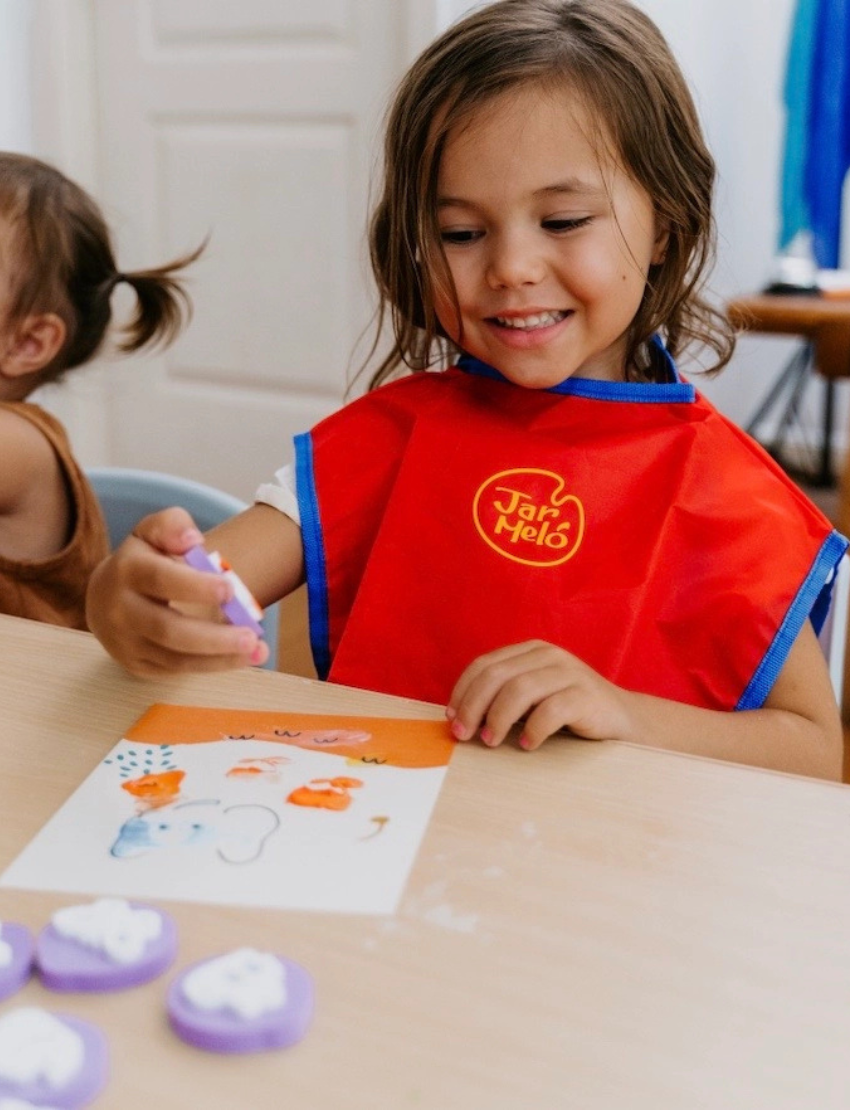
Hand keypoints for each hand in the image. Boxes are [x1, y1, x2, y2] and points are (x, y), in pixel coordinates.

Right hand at [86, 507, 267, 675]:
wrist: (105, 599)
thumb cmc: (142, 560)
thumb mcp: (151, 532)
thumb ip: (171, 525)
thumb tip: (193, 540)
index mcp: (126, 571)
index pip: (160, 579)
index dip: (195, 586)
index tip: (230, 588)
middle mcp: (120, 611)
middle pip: (167, 629)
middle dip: (212, 636)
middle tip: (251, 635)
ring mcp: (127, 643)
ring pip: (175, 657)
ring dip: (220, 658)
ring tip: (257, 651)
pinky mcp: (138, 665)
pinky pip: (177, 669)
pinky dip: (212, 666)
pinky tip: (240, 658)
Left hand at [446, 640, 633, 750]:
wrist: (623, 719)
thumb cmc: (569, 711)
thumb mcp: (533, 698)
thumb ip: (503, 698)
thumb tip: (459, 718)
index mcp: (530, 651)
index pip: (485, 664)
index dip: (463, 691)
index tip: (451, 718)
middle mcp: (548, 655)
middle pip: (497, 675)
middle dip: (473, 706)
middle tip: (464, 735)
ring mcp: (569, 672)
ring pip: (520, 689)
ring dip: (498, 718)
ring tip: (491, 741)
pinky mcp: (586, 695)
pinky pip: (551, 709)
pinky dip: (534, 729)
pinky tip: (528, 745)